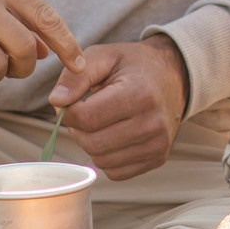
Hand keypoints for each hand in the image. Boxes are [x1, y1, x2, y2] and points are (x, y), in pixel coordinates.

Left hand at [46, 35, 189, 179]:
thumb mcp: (104, 56)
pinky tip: (113, 136)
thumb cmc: (133, 66)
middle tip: (85, 112)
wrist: (173, 77)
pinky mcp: (157, 158)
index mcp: (140, 93)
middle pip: (92, 143)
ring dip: (91, 143)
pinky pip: (115, 172)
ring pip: (100, 160)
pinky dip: (106, 157)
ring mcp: (158, 144)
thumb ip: (76, 76)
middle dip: (78, 129)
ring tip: (100, 122)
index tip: (73, 101)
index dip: (68, 112)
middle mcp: (153, 122)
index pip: (86, 117)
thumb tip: (57, 101)